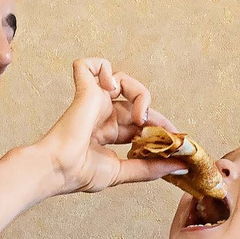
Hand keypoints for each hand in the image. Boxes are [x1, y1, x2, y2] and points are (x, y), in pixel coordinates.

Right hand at [31, 58, 176, 194]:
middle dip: (156, 116)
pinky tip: (111, 88)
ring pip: (123, 80)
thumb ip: (150, 168)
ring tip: (138, 117)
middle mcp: (102, 113)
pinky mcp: (84, 90)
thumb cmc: (81, 173)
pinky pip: (90, 65)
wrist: (60, 169)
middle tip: (167, 133)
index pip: (140, 122)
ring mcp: (93, 100)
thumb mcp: (122, 172)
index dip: (159, 128)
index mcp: (109, 131)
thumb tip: (179, 166)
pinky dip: (104, 69)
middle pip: (138, 102)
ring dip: (140, 94)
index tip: (176, 141)